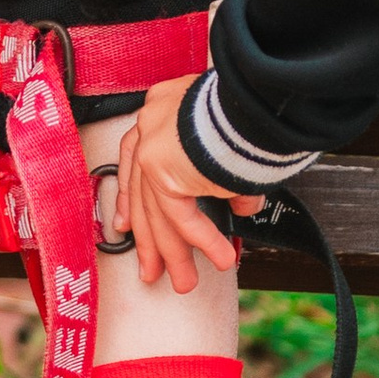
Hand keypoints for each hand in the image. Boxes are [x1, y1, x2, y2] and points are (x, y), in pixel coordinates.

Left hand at [115, 87, 259, 295]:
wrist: (253, 96)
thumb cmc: (250, 109)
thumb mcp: (234, 141)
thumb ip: (228, 175)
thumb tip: (242, 204)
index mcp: (162, 109)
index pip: (135, 157)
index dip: (130, 196)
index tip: (125, 224)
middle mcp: (151, 124)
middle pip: (142, 193)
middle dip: (150, 238)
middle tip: (152, 270)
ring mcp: (152, 145)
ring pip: (157, 211)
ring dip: (173, 251)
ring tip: (184, 281)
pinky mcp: (163, 168)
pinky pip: (181, 214)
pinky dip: (202, 239)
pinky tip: (218, 256)